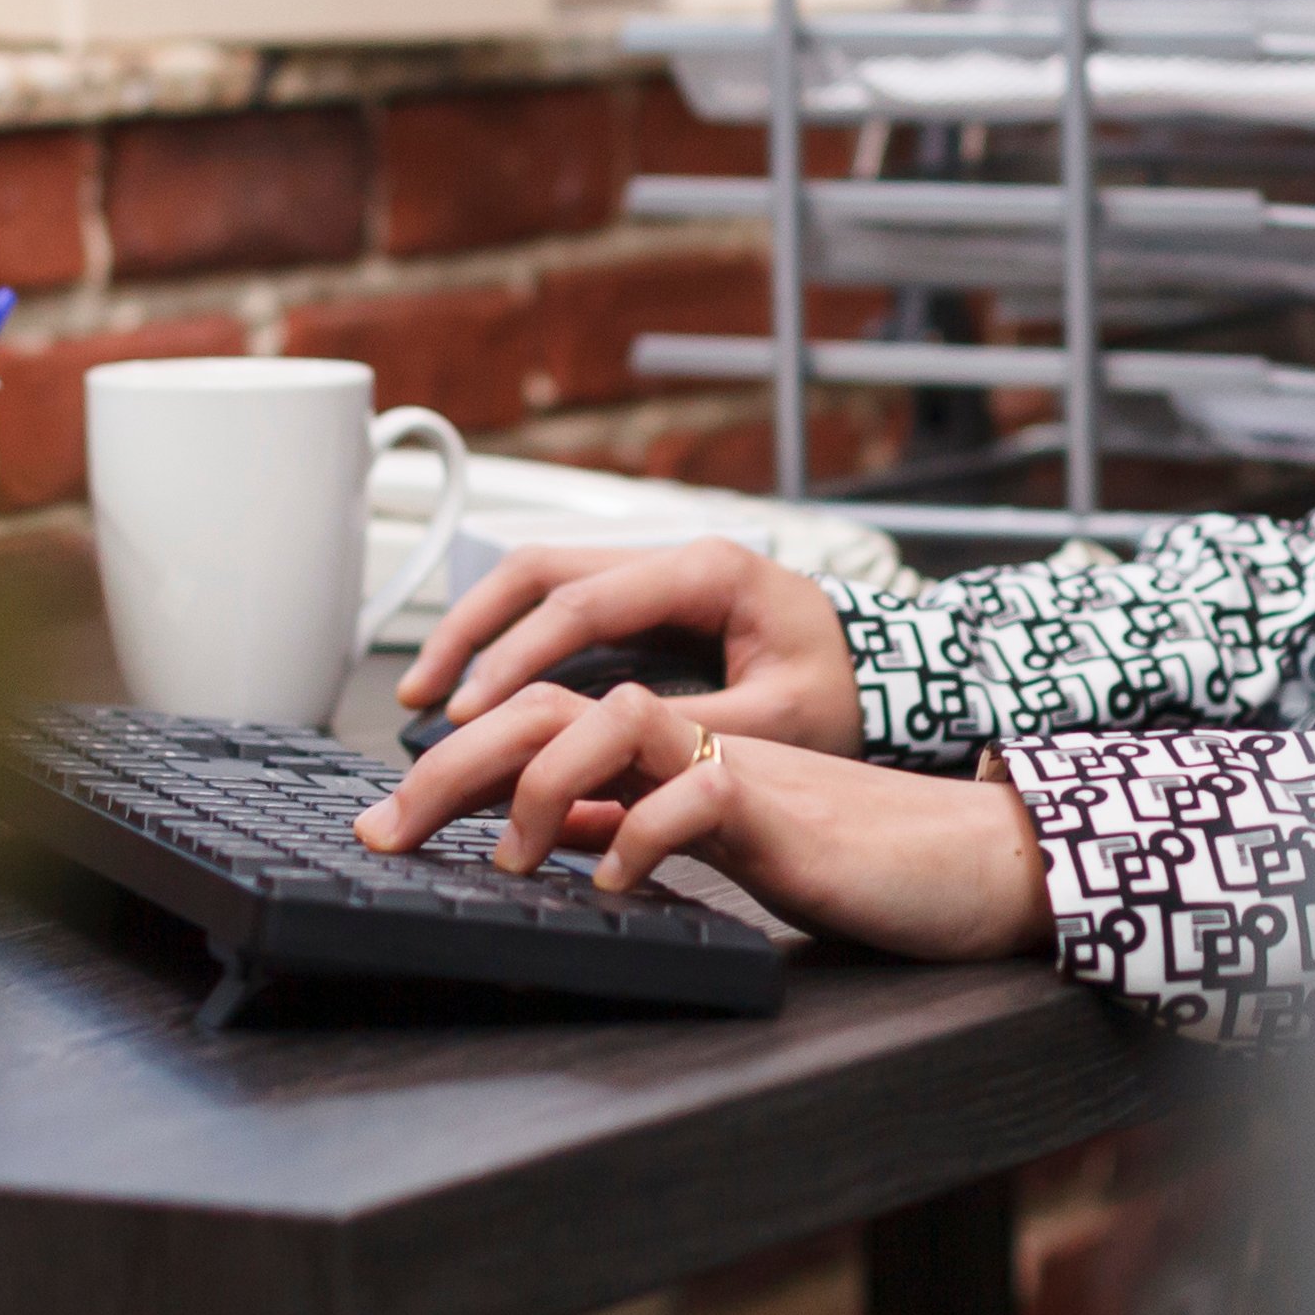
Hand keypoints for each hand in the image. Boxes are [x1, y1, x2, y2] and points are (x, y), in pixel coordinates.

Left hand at [353, 673, 1053, 962]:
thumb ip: (639, 830)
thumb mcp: (718, 849)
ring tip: (507, 860)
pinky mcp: (781, 807)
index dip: (458, 761)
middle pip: (550, 707)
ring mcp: (736, 764)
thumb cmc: (853, 863)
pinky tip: (611, 883)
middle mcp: (693, 741)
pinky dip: (640, 836)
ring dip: (539, 786)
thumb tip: (548, 849)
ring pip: (613, 721)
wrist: (970, 865)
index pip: (542, 721)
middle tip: (384, 831)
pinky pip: (696, 796)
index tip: (391, 821)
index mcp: (669, 749)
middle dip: (450, 766)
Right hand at [395, 536, 862, 755]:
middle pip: (542, 569)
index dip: (515, 656)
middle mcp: (676, 558)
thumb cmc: (850, 692)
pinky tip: (480, 691)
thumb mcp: (781, 721)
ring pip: (543, 580)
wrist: (895, 670)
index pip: (584, 602)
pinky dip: (513, 641)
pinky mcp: (653, 603)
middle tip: (420, 696)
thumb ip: (694, 733)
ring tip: (429, 694)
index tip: (466, 710)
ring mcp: (660, 574)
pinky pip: (565, 607)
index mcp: (709, 571)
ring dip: (481, 631)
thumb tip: (604, 756)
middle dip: (471, 629)